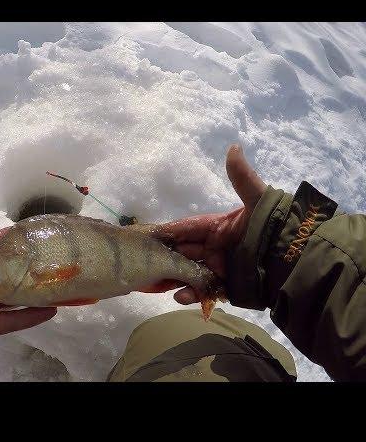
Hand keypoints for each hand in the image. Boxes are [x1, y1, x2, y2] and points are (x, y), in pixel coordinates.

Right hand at [155, 144, 266, 303]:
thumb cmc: (275, 228)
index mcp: (219, 227)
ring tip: (155, 283)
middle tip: (143, 264)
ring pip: (189, 273)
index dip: (168, 231)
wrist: (299, 262)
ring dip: (172, 278)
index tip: (148, 235)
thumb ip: (242, 178)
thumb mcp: (258, 200)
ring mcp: (221, 269)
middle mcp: (217, 248)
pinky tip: (180, 295)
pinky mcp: (228, 288)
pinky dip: (191, 294)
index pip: (186, 228)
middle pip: (183, 252)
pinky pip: (204, 292)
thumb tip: (234, 146)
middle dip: (164, 258)